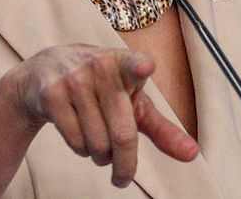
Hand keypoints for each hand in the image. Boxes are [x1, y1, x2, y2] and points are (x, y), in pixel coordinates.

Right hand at [13, 44, 198, 187]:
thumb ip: (161, 128)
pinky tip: (79, 133)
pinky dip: (81, 149)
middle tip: (123, 177)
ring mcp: (73, 78)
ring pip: (97, 143)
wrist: (47, 69)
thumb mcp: (133, 101)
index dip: (139, 66)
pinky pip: (75, 141)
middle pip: (122, 133)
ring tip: (98, 141)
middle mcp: (100, 66)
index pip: (135, 64)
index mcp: (126, 63)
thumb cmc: (103, 88)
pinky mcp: (51, 93)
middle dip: (124, 164)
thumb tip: (192, 154)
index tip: (145, 67)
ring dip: (100, 155)